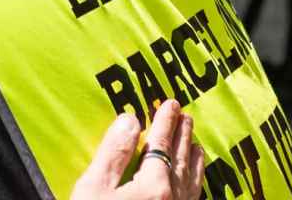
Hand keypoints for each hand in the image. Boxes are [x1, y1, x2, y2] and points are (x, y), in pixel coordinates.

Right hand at [70, 101, 205, 199]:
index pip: (162, 144)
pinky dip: (196, 185)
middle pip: (182, 160)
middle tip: (186, 117)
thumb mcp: (93, 188)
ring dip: (195, 160)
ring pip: (193, 183)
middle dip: (183, 136)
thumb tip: (129, 120)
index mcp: (153, 185)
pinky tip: (193, 185)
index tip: (169, 103)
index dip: (164, 121)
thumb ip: (113, 153)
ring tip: (197, 145)